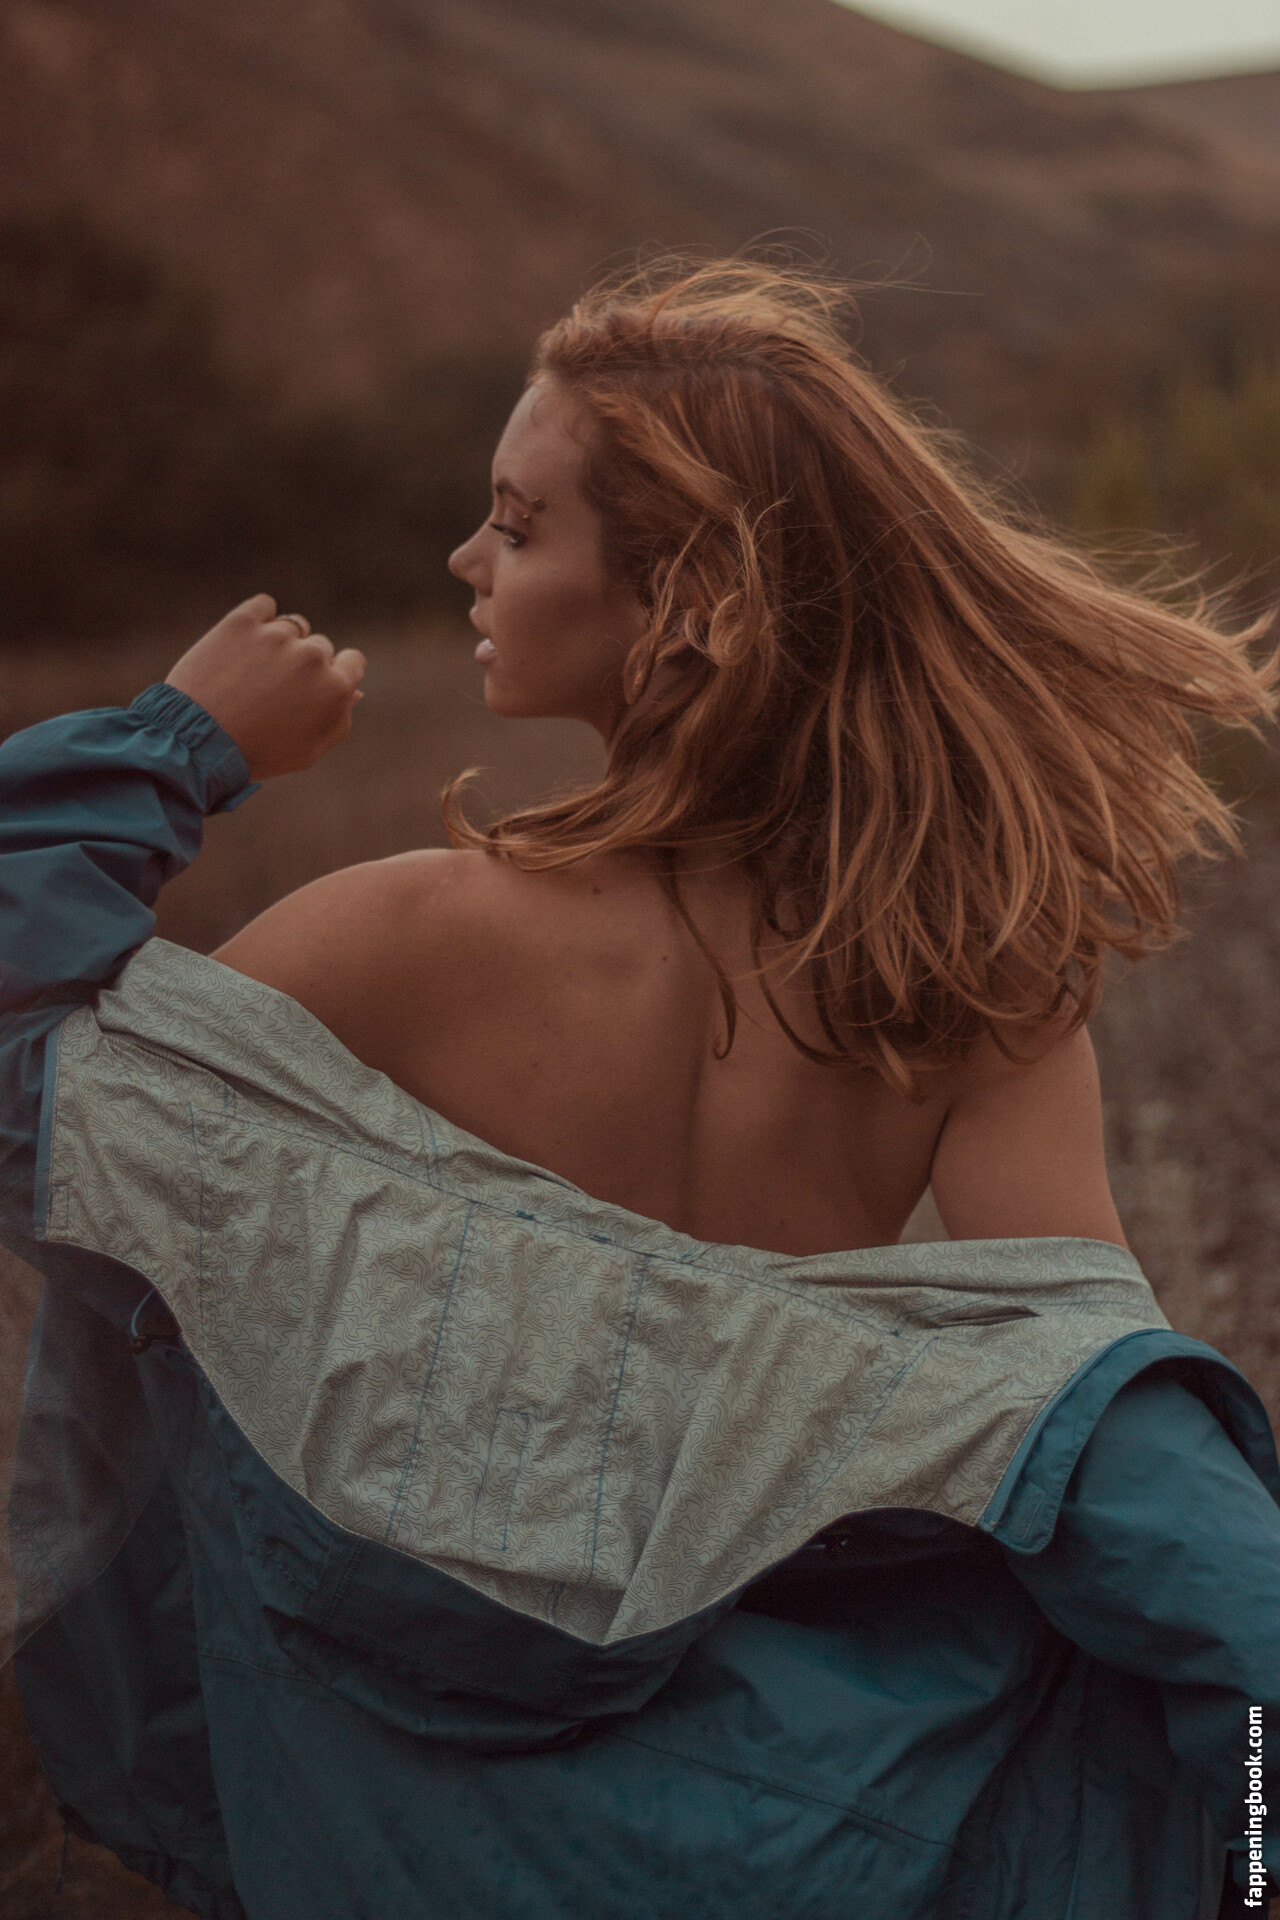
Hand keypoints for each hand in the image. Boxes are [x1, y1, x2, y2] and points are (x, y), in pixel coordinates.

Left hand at [164, 596, 365, 779]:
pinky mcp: (242, 622)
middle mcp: (312, 656)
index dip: (335, 673)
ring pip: (291, 627)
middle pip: (319, 646)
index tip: (313, 684)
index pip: (353, 661)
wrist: (196, 742)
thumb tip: (354, 691)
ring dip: (280, 643)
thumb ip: (338, 719)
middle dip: (304, 664)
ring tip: (253, 672)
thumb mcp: (308, 751)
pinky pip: (263, 605)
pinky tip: (246, 640)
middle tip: (274, 690)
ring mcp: (276, 636)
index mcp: (335, 688)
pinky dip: (259, 617)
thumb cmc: (257, 753)